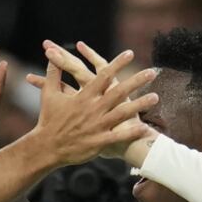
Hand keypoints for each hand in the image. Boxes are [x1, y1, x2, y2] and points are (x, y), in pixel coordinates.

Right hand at [26, 43, 156, 164]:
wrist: (46, 148)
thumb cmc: (48, 120)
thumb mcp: (48, 94)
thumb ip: (53, 73)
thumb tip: (51, 55)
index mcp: (83, 97)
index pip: (103, 76)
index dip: (117, 64)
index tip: (130, 53)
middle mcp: (92, 109)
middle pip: (118, 92)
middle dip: (136, 81)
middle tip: (151, 72)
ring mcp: (97, 126)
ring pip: (122, 113)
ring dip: (140, 105)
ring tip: (155, 97)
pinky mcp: (99, 142)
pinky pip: (119, 136)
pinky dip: (132, 133)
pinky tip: (146, 128)